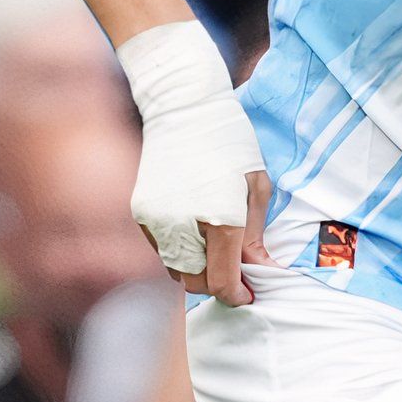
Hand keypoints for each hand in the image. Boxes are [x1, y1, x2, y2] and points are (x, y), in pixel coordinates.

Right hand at [120, 22, 271, 303]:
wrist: (183, 106)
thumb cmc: (230, 141)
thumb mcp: (256, 187)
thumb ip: (255, 237)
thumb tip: (260, 270)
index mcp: (219, 220)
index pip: (223, 281)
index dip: (238, 295)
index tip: (250, 294)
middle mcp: (182, 226)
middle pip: (197, 284)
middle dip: (218, 284)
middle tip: (236, 273)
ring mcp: (156, 220)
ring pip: (176, 270)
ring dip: (197, 270)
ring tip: (215, 249)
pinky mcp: (140, 211)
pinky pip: (160, 248)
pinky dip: (179, 250)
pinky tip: (194, 228)